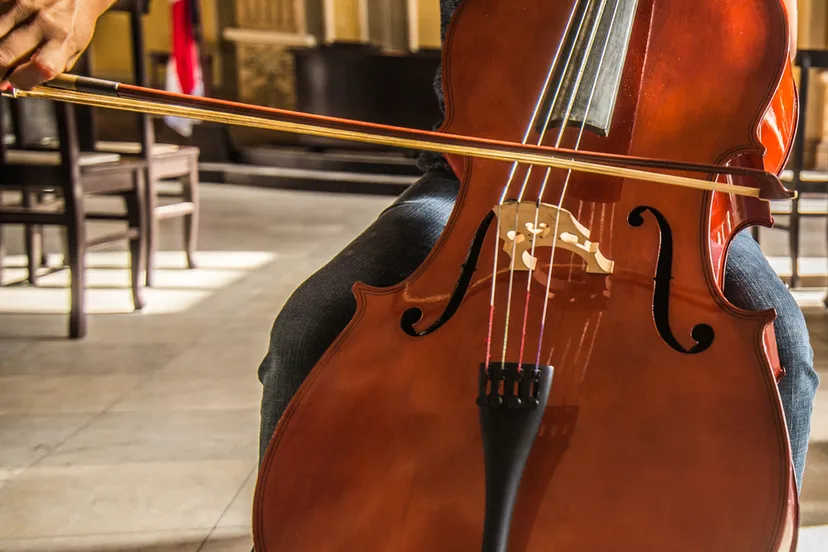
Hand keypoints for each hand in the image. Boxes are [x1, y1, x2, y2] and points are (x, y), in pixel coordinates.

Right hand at [0, 0, 114, 90]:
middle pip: (4, 56)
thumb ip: (47, 69)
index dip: (20, 81)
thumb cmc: (74, 25)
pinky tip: (5, 35)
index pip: (40, 68)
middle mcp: (45, 21)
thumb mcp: (71, 51)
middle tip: (0, 76)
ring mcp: (24, 5)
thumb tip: (10, 83)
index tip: (13, 84)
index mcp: (65, 41)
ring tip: (4, 52)